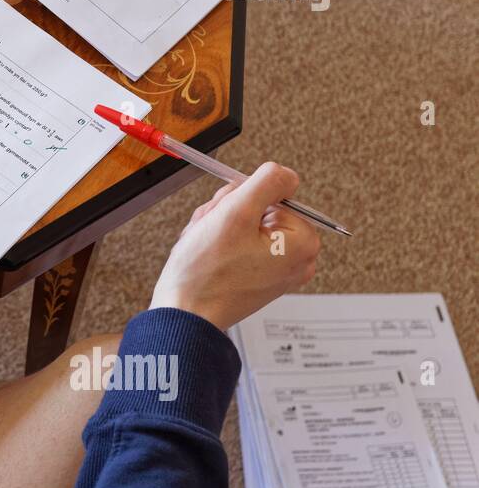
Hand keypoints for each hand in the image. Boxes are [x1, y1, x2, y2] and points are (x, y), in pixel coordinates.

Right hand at [149, 162, 320, 330]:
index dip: (240, 200)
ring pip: (245, 225)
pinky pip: (240, 245)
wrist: (184, 315)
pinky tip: (206, 257)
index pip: (271, 194)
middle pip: (259, 210)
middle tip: (211, 233)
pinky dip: (219, 244)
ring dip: (218, 227)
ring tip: (205, 247)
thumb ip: (267, 182)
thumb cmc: (206, 272)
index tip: (224, 217)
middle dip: (227, 214)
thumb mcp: (236, 213)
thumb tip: (285, 173)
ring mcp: (278, 271)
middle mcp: (298, 259)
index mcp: (303, 242)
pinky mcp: (259, 278)